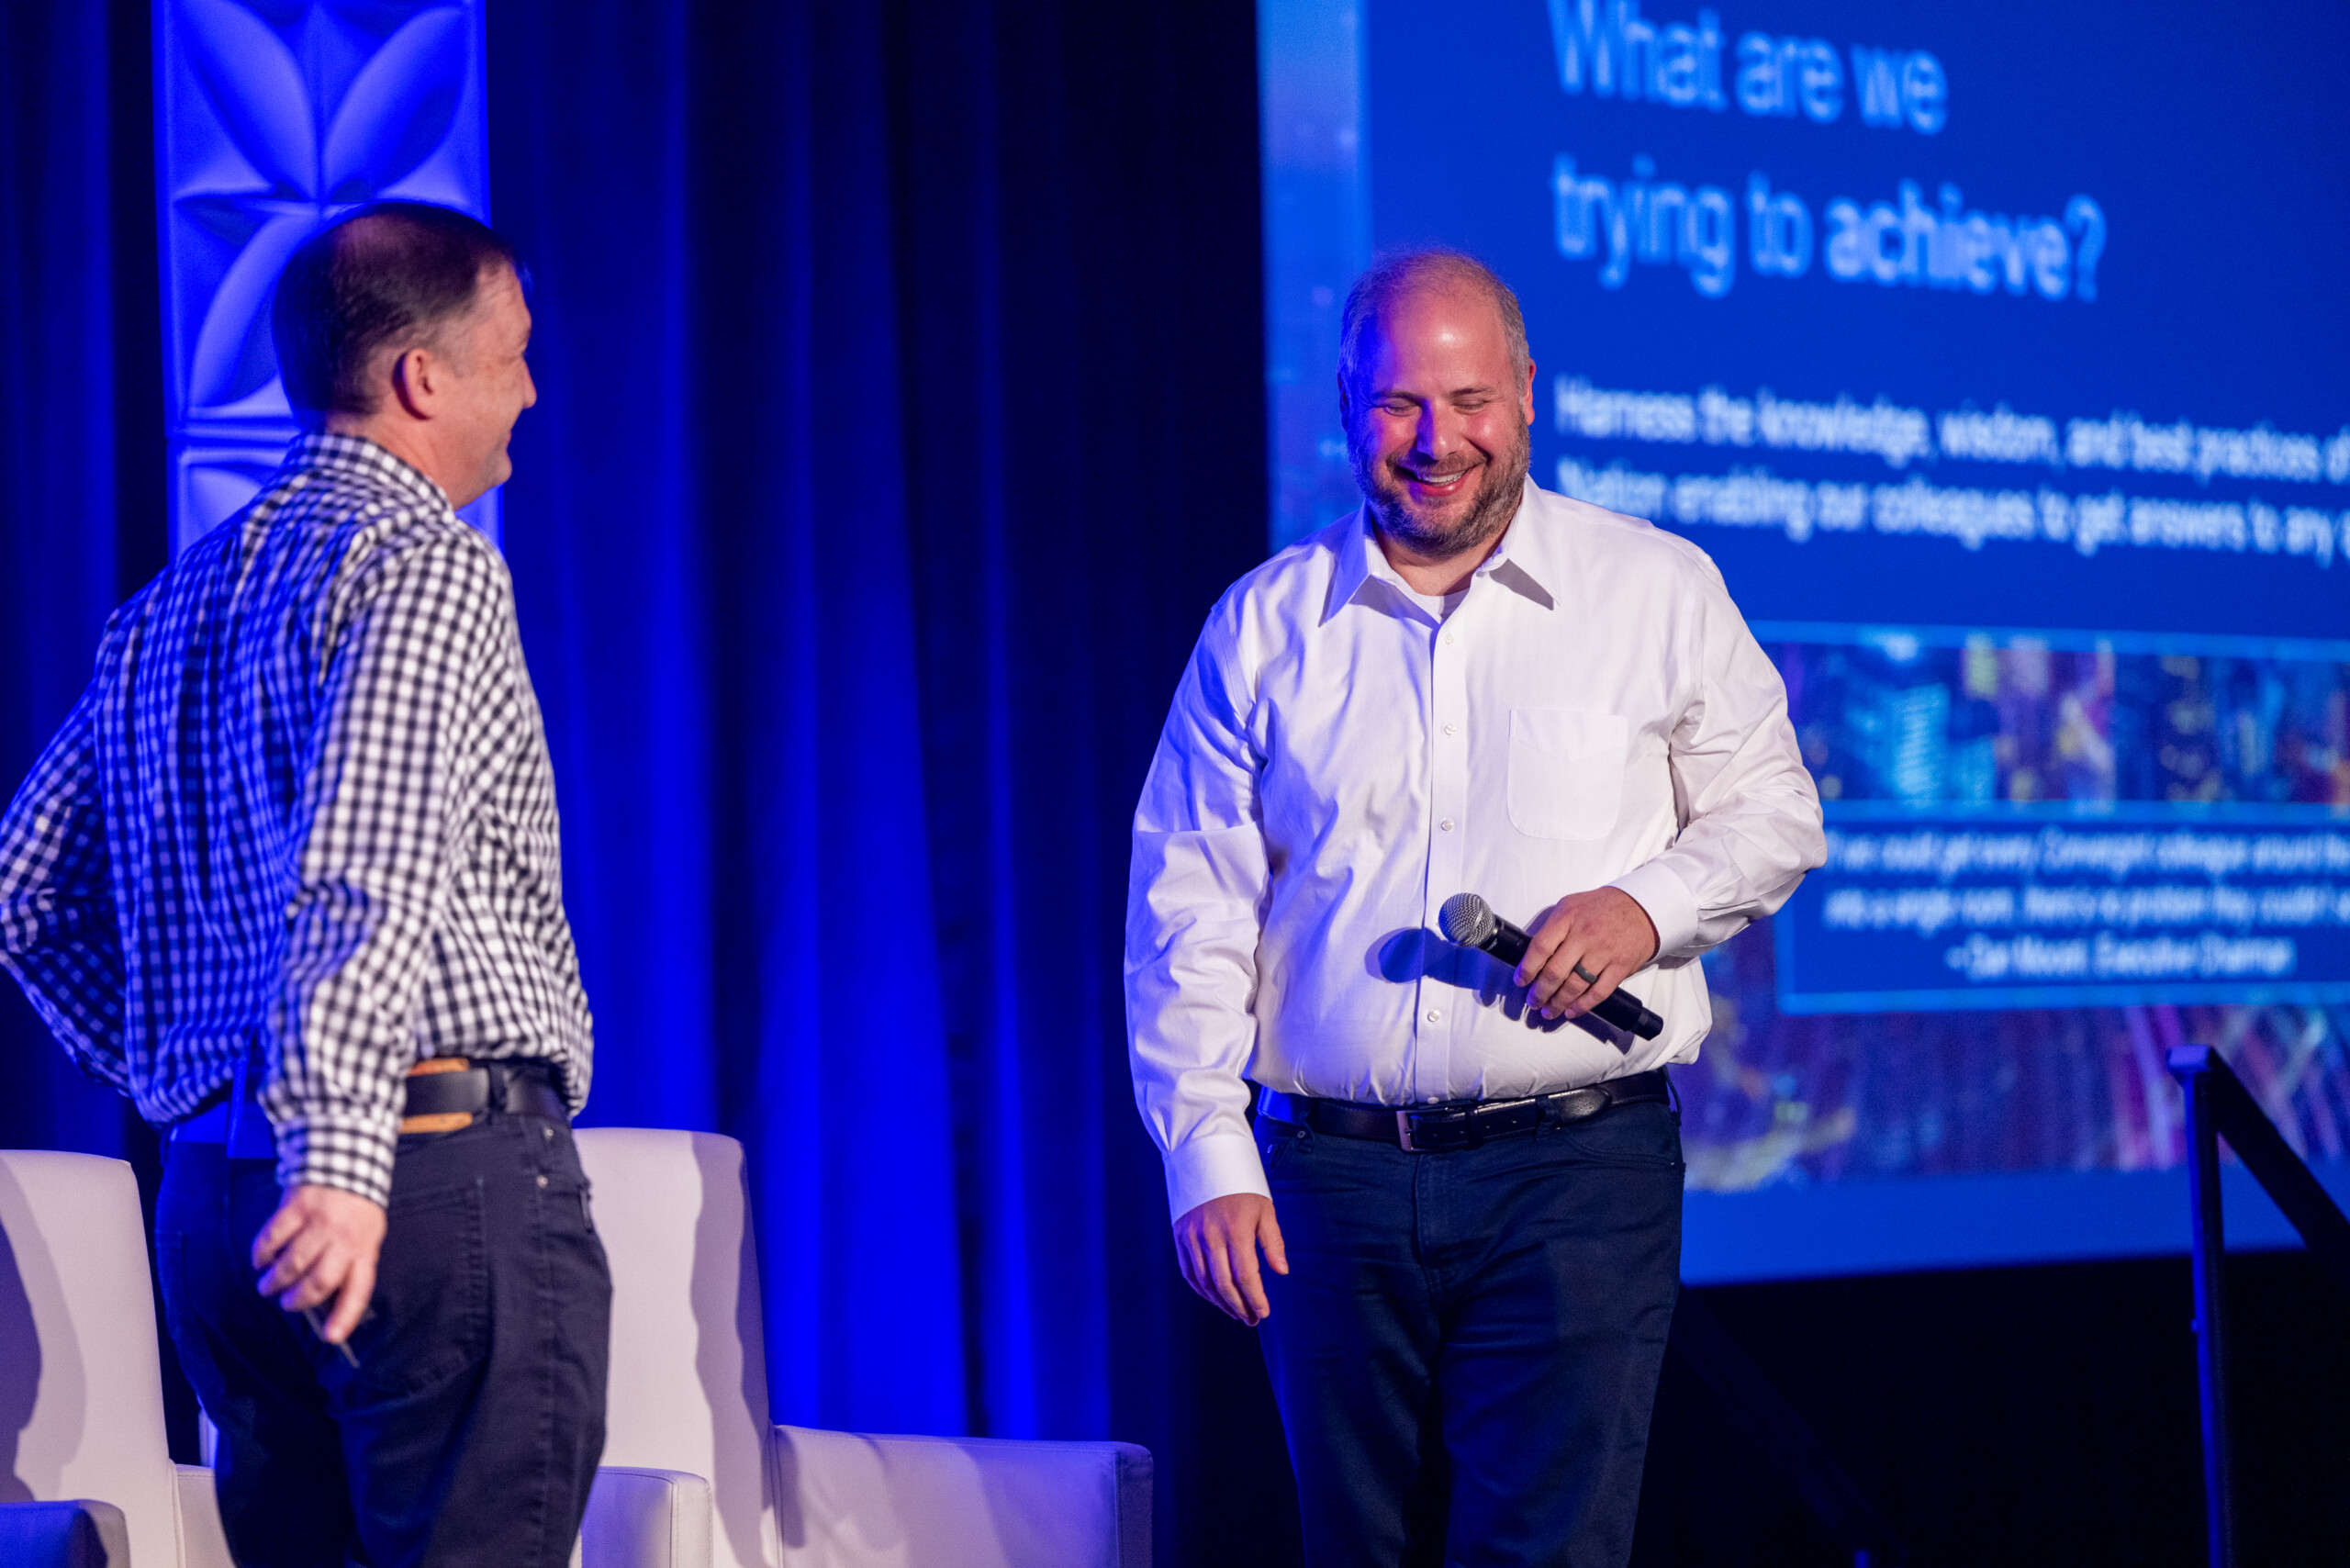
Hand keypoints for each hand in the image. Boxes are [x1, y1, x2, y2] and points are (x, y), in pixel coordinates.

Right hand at [252, 1185, 387, 1343]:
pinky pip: (272, 1238)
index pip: (359, 1288)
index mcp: (364, 1247)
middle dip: (298, 1300)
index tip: (333, 1338)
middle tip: (287, 1304)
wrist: (347, 1159)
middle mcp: (344, 1237)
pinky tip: (260, 1260)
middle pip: (319, 1281)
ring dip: (276, 1282)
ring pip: (293, 1264)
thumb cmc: (355, 1207)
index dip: (346, 1315)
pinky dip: (261, 1254)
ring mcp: (320, 1221)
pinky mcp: (296, 1207)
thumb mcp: (364, 1234)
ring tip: (268, 1286)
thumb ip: (348, 1262)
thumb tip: (323, 1300)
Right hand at [1173, 1192, 1287, 1325]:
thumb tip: (1281, 1272)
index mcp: (1236, 1229)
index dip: (1255, 1299)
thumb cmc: (1242, 1185)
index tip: (1263, 1313)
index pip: (1245, 1276)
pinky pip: (1188, 1272)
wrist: (1207, 1159)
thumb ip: (1273, 1242)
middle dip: (1239, 1306)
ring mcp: (1192, 1237)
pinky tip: (1214, 1297)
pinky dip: (1201, 1289)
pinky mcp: (1180, 1236)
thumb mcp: (1265, 1209)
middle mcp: (1211, 1236)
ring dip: (1220, 1302)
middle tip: (1251, 1319)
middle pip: (1224, 1284)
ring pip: (1204, 1282)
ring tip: (1236, 1312)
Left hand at [1515, 887, 1659, 1019]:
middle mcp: (1584, 935)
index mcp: (1567, 917)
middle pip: (1555, 971)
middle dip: (1540, 992)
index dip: (1527, 968)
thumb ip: (1553, 927)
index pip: (1541, 947)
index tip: (1520, 981)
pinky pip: (1598, 992)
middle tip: (1533, 1001)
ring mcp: (1603, 952)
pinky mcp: (1620, 966)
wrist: (1640, 908)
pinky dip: (1582, 1006)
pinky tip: (1571, 1011)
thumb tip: (1532, 956)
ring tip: (1548, 1011)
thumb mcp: (1571, 906)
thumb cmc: (1600, 908)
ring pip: (1575, 986)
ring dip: (1558, 1003)